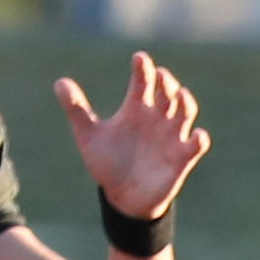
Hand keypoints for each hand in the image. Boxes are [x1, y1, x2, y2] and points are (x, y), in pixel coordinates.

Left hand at [56, 51, 209, 221]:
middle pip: (168, 90)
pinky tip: (197, 135)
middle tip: (160, 77)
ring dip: (186, 102)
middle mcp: (156, 117)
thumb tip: (59, 82)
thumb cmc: (108, 163)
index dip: (143, 68)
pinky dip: (199, 139)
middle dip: (166, 82)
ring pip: (185, 111)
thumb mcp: (89, 136)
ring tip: (181, 97)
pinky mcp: (181, 158)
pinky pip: (196, 145)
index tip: (140, 60)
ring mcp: (171, 136)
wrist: (123, 198)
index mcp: (136, 107)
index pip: (143, 80)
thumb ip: (77, 109)